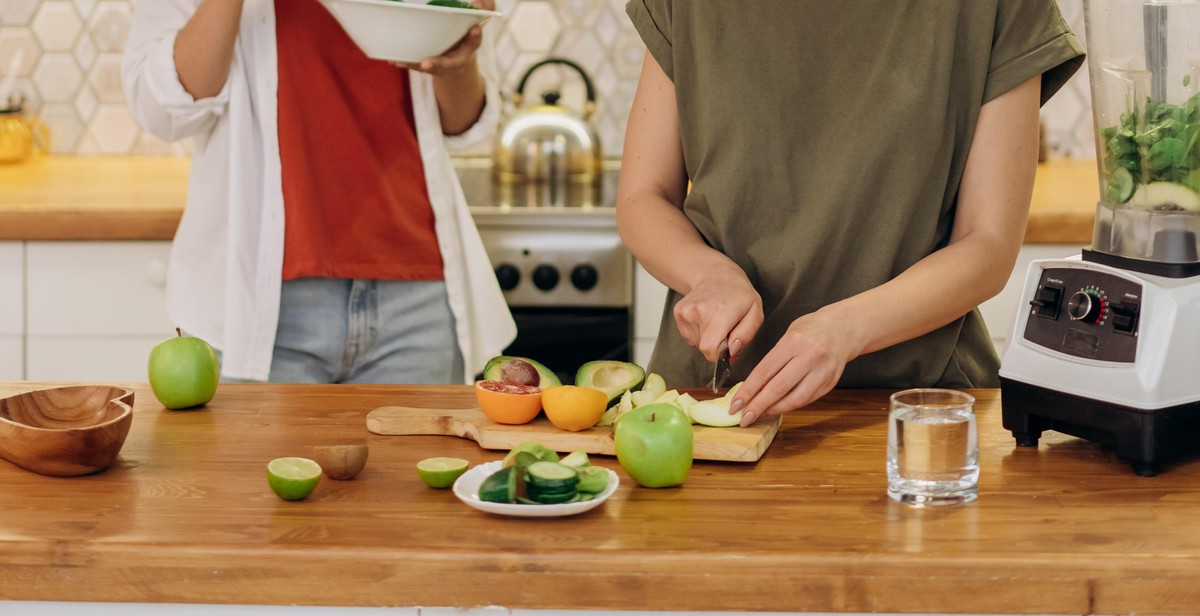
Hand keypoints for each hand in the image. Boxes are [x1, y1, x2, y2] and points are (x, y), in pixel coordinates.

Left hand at [393, 0, 492, 74]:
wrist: (458, 61)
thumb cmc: (465, 36)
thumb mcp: (476, 24)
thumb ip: (485, 9)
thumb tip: (479, 3)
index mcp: (470, 47)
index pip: (474, 42)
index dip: (474, 36)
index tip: (475, 28)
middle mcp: (456, 60)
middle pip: (448, 64)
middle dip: (437, 64)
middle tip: (426, 64)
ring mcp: (442, 65)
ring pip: (429, 68)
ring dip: (415, 65)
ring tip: (400, 62)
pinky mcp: (429, 67)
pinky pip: (416, 66)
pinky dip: (405, 63)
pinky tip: (393, 60)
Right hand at [672, 266, 762, 364]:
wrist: (716, 274)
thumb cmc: (739, 295)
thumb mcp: (755, 312)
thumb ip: (746, 335)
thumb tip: (732, 351)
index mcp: (722, 311)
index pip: (710, 348)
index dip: (718, 356)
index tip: (727, 349)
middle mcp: (701, 310)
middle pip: (704, 348)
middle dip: (717, 346)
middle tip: (726, 330)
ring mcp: (687, 311)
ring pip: (696, 343)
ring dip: (708, 338)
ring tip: (716, 321)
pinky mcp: (679, 313)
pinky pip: (689, 337)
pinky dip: (699, 333)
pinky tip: (706, 318)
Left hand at [730, 310, 853, 426]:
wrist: (844, 328)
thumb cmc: (811, 329)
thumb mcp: (788, 335)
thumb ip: (773, 358)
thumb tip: (752, 385)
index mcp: (793, 342)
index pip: (765, 371)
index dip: (748, 391)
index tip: (735, 404)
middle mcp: (809, 357)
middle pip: (778, 388)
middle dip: (758, 406)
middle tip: (743, 418)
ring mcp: (822, 371)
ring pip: (794, 399)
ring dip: (774, 410)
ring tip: (758, 415)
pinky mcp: (830, 382)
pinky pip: (807, 399)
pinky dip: (789, 406)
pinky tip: (777, 408)